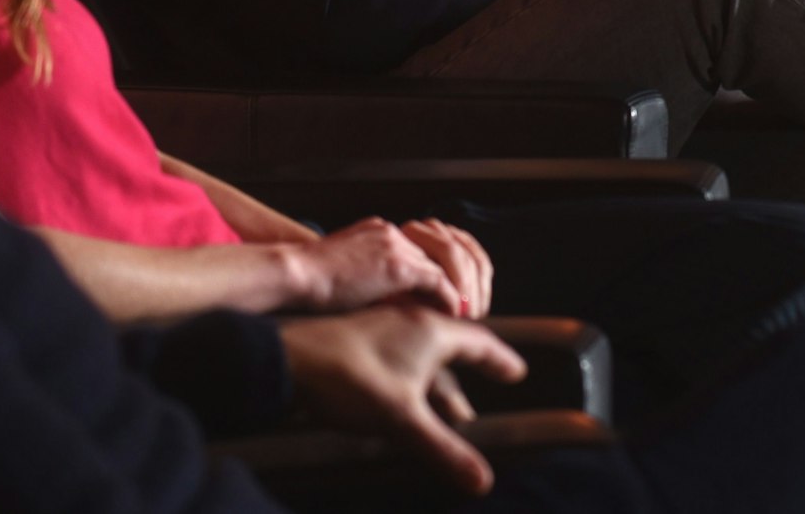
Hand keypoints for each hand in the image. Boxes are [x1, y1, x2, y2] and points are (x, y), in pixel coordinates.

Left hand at [279, 305, 525, 494]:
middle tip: (493, 387)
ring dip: (444, 385)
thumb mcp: (402, 420)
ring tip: (456, 415)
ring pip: (427, 358)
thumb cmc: (348, 379)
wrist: (287, 361)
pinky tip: (409, 405)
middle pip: (456, 347)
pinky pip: (403, 362)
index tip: (517, 372)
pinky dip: (416, 384)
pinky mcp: (362, 344)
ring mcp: (384, 332)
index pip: (481, 342)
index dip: (501, 359)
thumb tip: (483, 479)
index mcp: (431, 331)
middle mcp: (411, 324)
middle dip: (475, 372)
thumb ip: (444, 449)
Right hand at [282, 217, 478, 315]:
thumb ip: (369, 281)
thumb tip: (386, 305)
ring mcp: (397, 246)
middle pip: (442, 250)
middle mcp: (393, 233)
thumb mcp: (345, 275)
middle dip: (458, 278)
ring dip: (460, 289)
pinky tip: (453, 316)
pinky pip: (438, 281)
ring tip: (465, 313)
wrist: (294, 273)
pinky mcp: (398, 265)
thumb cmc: (307, 284)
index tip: (448, 296)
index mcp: (379, 232)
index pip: (423, 248)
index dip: (439, 272)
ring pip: (447, 263)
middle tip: (467, 304)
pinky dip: (450, 299)